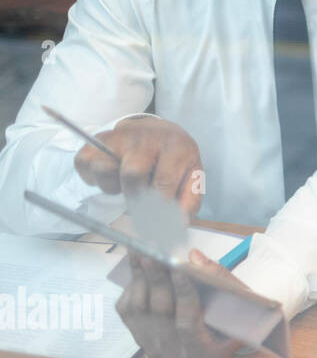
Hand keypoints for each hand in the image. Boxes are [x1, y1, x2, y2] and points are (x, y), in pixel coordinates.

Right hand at [73, 116, 203, 217]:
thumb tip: (178, 224)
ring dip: (112, 186)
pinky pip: (84, 163)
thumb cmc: (174, 159)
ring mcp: (119, 137)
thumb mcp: (191, 177)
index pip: (164, 182)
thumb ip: (189, 201)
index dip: (160, 207)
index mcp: (175, 147)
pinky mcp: (97, 139)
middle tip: (140, 202)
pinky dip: (92, 177)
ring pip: (103, 167)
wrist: (158, 133)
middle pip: (132, 173)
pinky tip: (111, 177)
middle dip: (135, 197)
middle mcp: (145, 138)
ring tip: (126, 184)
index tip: (157, 223)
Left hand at [116, 249, 240, 357]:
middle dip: (156, 280)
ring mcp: (153, 349)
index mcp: (204, 354)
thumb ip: (219, 279)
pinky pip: (127, 311)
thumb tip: (193, 257)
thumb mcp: (237, 300)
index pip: (188, 324)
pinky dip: (132, 287)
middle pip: (160, 314)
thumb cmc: (232, 316)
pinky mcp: (138, 338)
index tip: (178, 268)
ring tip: (141, 254)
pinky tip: (138, 268)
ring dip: (140, 279)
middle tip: (152, 254)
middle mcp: (175, 357)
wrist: (218, 336)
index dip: (183, 295)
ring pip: (139, 310)